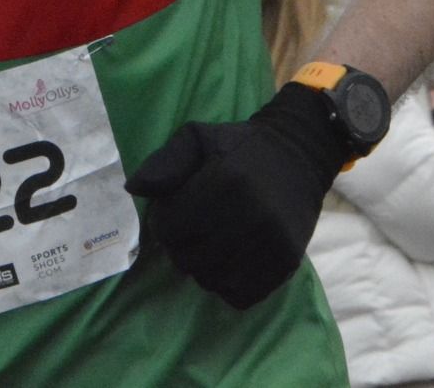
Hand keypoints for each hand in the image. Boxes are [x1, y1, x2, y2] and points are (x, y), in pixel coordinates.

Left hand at [125, 82, 349, 308]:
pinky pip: (241, 295)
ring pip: (212, 280)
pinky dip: (227, 285)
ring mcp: (271, 243)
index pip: (170, 228)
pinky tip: (228, 262)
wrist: (299, 156)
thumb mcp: (198, 138)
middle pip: (188, 259)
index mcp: (224, 182)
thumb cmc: (241, 148)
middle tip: (191, 232)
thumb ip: (165, 162)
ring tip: (209, 246)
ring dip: (202, 268)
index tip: (173, 213)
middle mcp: (249, 216)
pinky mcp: (287, 262)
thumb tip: (133, 189)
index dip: (163, 223)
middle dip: (180, 247)